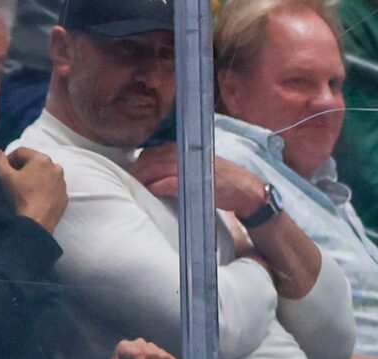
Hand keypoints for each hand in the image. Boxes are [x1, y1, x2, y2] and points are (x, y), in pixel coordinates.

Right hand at [0, 147, 65, 231]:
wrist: (37, 221)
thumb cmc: (21, 196)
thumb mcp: (4, 175)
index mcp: (42, 159)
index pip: (20, 152)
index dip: (8, 159)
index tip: (3, 170)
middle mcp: (56, 168)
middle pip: (33, 162)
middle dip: (21, 168)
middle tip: (12, 179)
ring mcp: (62, 183)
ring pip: (44, 174)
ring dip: (33, 177)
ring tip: (23, 188)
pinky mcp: (64, 196)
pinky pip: (51, 187)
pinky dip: (43, 188)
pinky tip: (34, 197)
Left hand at [131, 148, 271, 222]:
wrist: (247, 191)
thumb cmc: (225, 181)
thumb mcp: (202, 165)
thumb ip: (182, 164)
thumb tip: (161, 170)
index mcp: (186, 148)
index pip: (153, 151)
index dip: (141, 162)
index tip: (135, 172)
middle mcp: (185, 153)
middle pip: (151, 159)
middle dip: (138, 170)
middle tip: (130, 181)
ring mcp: (190, 167)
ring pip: (156, 169)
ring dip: (144, 178)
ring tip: (136, 186)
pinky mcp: (194, 182)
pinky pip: (168, 182)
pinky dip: (157, 186)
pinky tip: (151, 190)